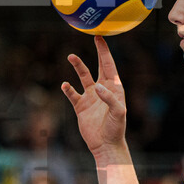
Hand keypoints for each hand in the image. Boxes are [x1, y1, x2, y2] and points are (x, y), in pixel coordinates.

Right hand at [61, 36, 126, 155]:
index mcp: (114, 88)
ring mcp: (91, 97)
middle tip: (93, 37)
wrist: (105, 145)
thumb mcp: (118, 113)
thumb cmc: (116, 129)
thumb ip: (110, 99)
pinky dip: (68, 89)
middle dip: (96, 53)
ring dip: (78, 67)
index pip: (109, 66)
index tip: (100, 39)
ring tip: (71, 56)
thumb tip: (98, 87)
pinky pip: (73, 94)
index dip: (104, 52)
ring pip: (83, 77)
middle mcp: (102, 90)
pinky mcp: (81, 107)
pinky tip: (65, 85)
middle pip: (98, 67)